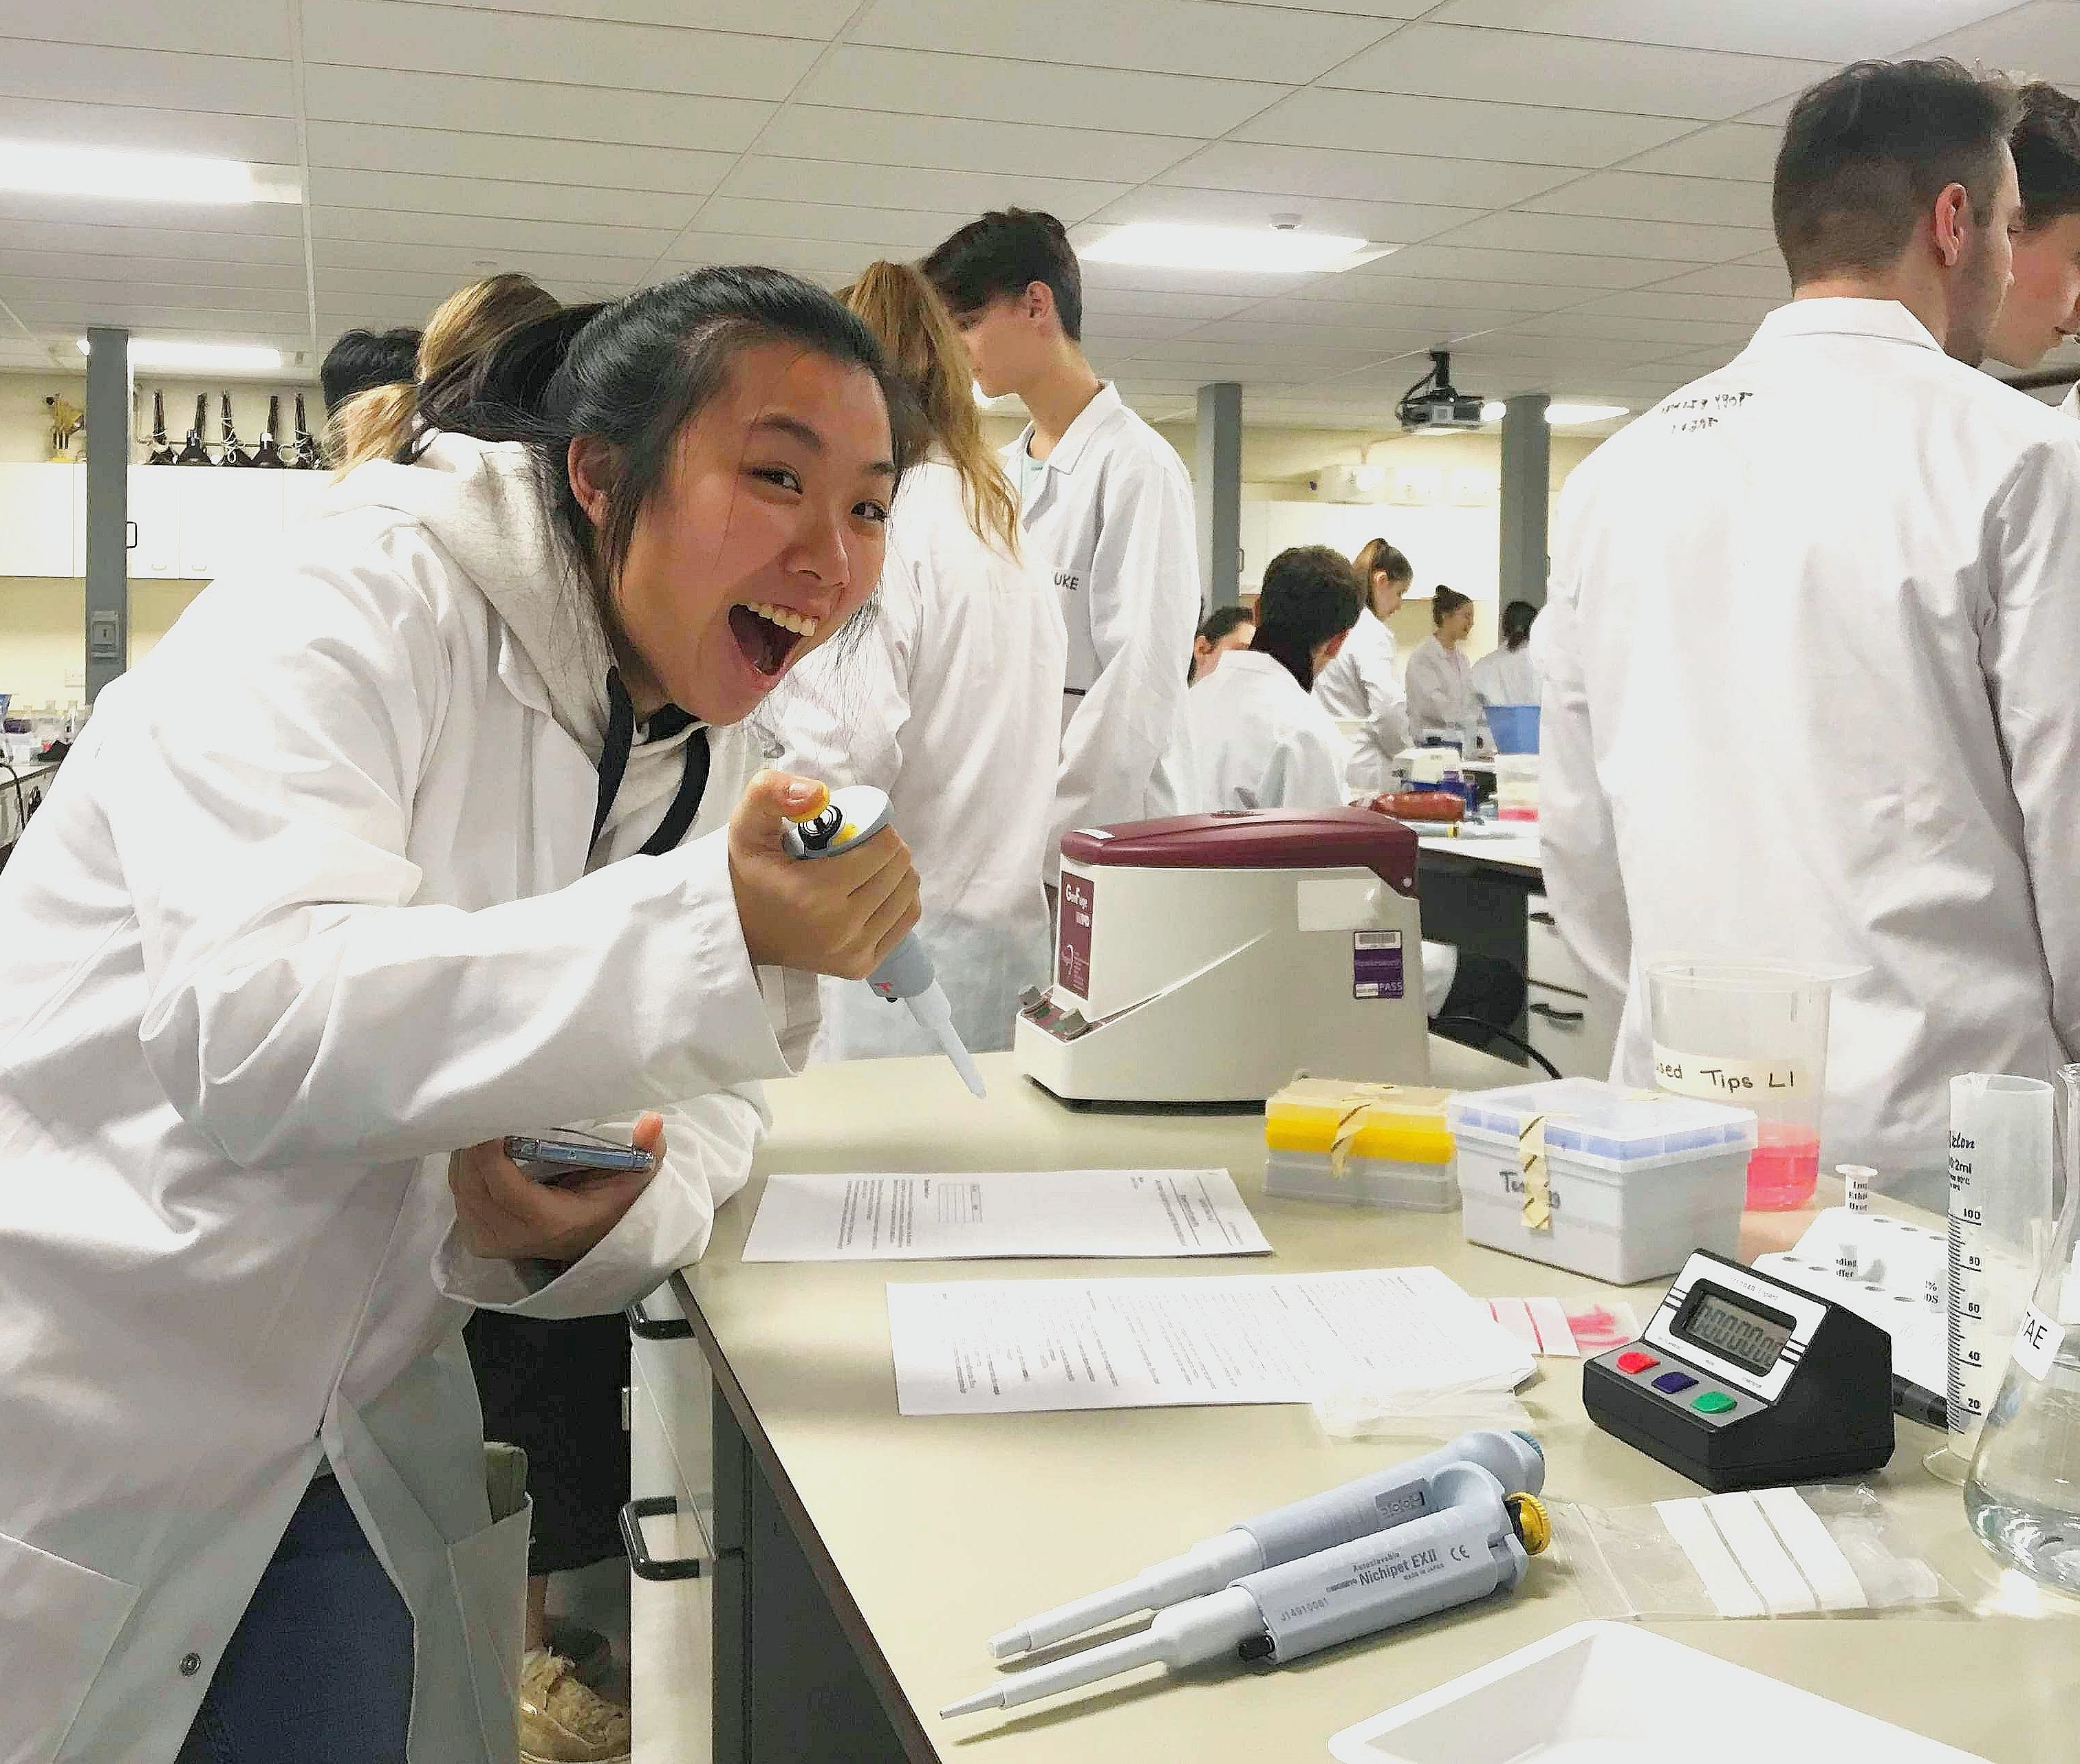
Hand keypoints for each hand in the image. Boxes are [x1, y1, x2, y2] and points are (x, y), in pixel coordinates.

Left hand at [449, 1112, 664, 1263]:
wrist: (590, 1243)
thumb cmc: (610, 1205)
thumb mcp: (634, 1178)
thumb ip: (646, 1150)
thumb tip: (652, 1119)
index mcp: (546, 1222)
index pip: (502, 1184)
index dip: (488, 1149)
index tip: (491, 1112)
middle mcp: (511, 1236)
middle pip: (472, 1183)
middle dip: (472, 1144)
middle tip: (484, 1107)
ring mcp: (490, 1242)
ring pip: (461, 1187)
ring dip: (465, 1154)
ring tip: (480, 1121)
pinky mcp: (477, 1240)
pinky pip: (459, 1195)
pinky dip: (464, 1168)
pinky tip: (475, 1146)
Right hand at [727, 770, 921, 979]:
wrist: (740, 929)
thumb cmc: (749, 873)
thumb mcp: (747, 825)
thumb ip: (771, 793)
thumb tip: (818, 794)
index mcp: (815, 893)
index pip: (884, 849)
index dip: (877, 829)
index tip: (857, 827)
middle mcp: (840, 928)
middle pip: (899, 870)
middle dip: (888, 849)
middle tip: (863, 845)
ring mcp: (853, 952)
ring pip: (908, 894)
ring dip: (896, 872)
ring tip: (870, 865)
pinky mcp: (861, 966)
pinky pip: (905, 920)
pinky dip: (900, 899)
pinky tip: (877, 888)